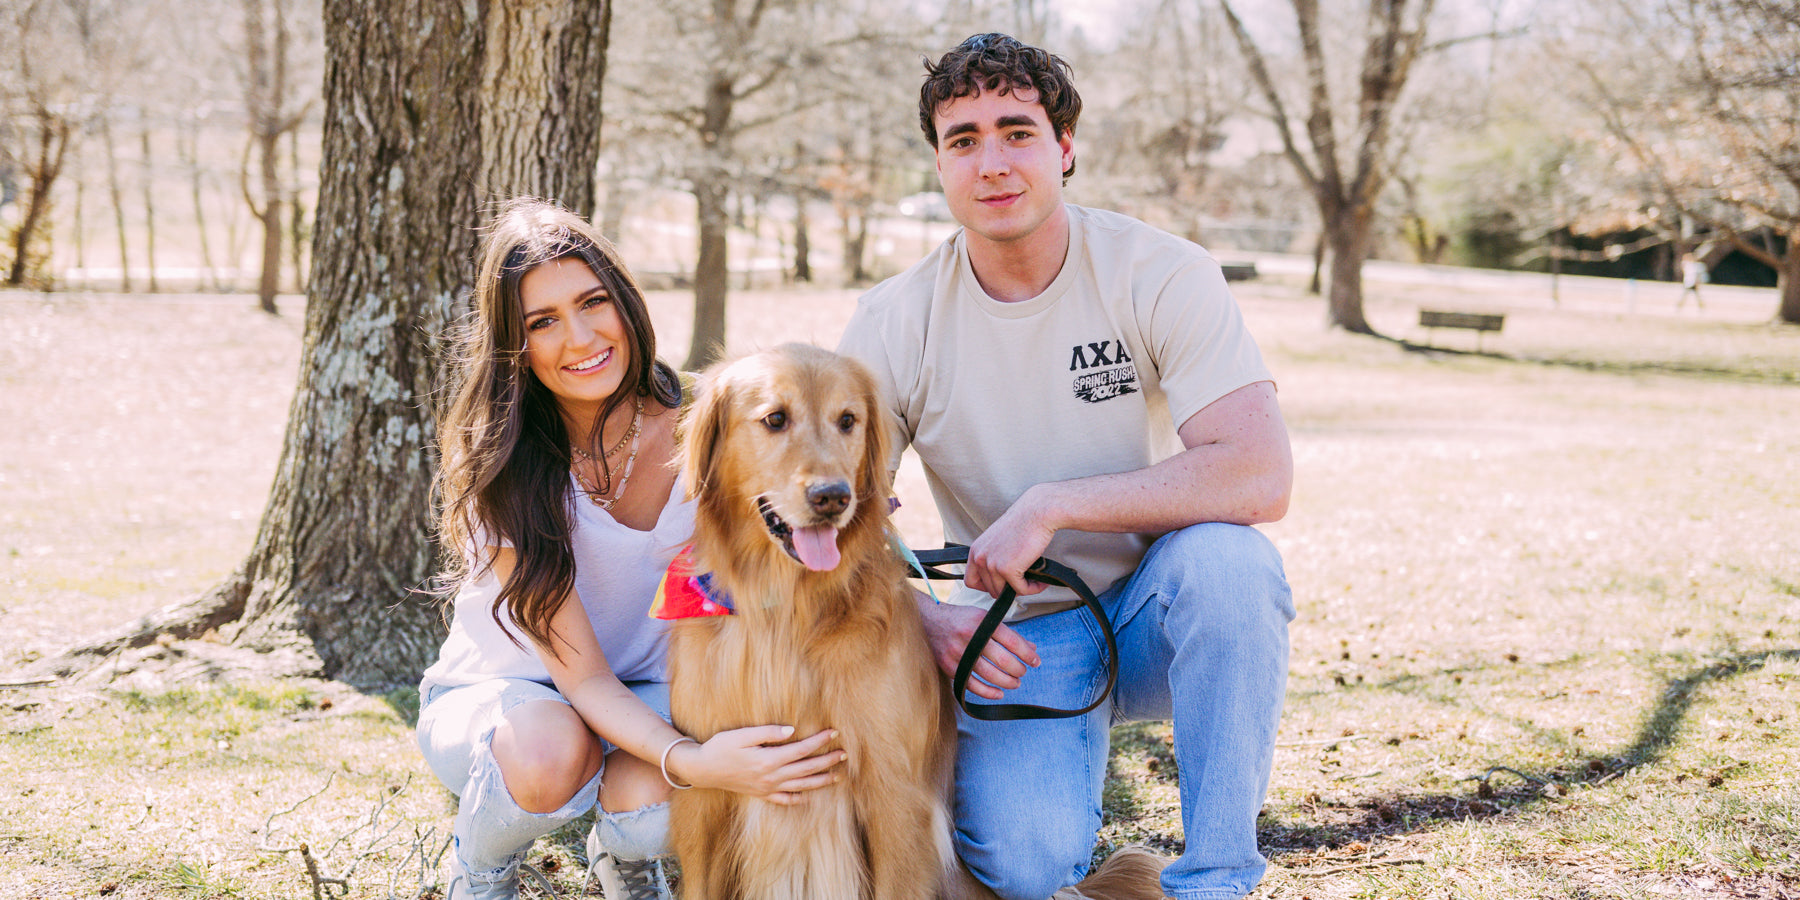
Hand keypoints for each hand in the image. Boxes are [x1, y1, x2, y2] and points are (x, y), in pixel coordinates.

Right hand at [669, 725, 844, 804]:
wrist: (702, 769)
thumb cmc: (720, 747)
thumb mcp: (741, 734)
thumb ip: (767, 732)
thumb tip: (792, 730)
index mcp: (768, 759)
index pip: (801, 749)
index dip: (819, 741)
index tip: (834, 732)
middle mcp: (771, 777)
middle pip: (806, 769)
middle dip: (827, 761)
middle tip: (844, 754)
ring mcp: (767, 788)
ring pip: (800, 786)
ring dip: (820, 781)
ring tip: (836, 776)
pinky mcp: (761, 794)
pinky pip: (784, 800)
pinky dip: (798, 798)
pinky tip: (808, 796)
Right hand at [917, 596, 1039, 700]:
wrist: (928, 621)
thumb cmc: (960, 619)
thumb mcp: (984, 618)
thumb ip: (1007, 633)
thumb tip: (1031, 648)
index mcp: (982, 621)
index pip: (1012, 641)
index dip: (1027, 654)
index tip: (1035, 661)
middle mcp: (970, 637)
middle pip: (1003, 660)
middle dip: (1019, 669)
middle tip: (1023, 672)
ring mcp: (958, 653)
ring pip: (990, 675)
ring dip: (1007, 682)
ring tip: (1015, 683)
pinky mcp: (949, 666)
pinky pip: (972, 685)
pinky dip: (988, 692)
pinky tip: (999, 693)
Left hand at [965, 486, 1057, 601]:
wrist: (1037, 513)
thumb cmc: (1023, 523)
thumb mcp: (998, 541)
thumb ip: (994, 557)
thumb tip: (1001, 579)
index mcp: (975, 550)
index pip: (971, 581)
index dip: (986, 587)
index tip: (1002, 585)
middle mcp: (980, 558)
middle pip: (990, 589)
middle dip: (1008, 589)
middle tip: (1024, 582)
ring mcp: (992, 564)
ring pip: (1005, 592)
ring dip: (1022, 589)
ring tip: (1035, 582)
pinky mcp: (1007, 569)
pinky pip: (1021, 590)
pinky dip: (1033, 589)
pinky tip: (1041, 582)